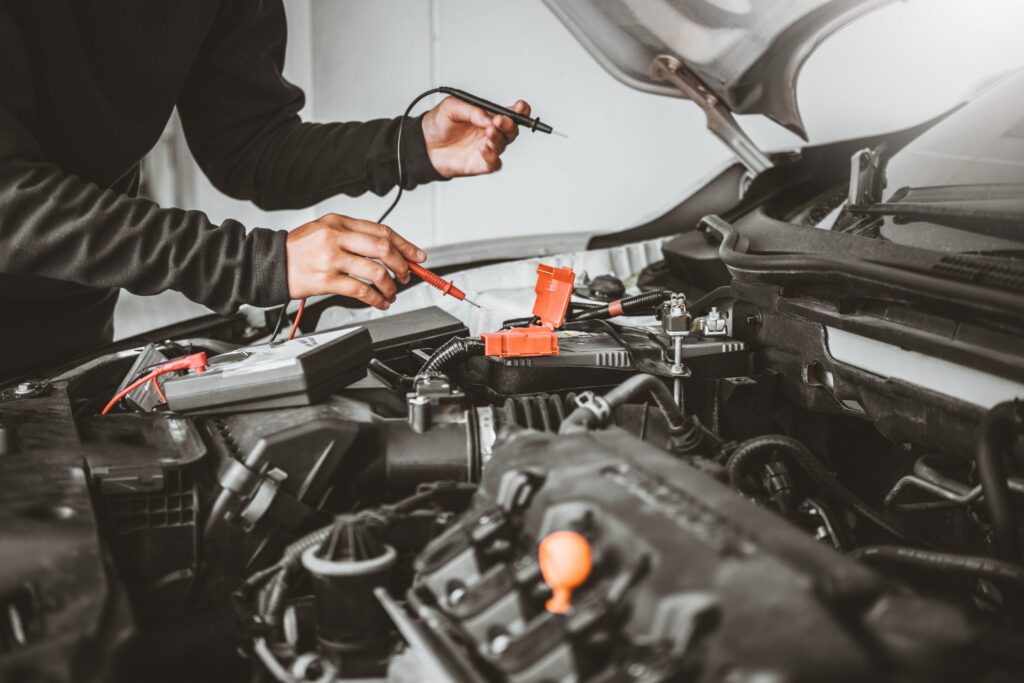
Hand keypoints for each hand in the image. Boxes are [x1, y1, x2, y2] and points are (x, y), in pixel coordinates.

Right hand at [286, 214, 425, 308]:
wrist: (269, 263)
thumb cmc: (298, 249)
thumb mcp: (325, 230)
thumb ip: (354, 236)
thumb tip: (388, 249)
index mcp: (339, 222)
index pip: (382, 231)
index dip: (405, 245)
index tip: (417, 256)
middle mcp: (336, 237)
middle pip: (383, 248)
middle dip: (402, 265)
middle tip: (406, 275)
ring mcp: (331, 259)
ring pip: (375, 271)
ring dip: (390, 285)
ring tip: (391, 292)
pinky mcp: (326, 281)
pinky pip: (361, 291)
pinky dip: (376, 299)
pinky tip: (380, 302)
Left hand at [422, 97, 530, 177]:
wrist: (423, 146)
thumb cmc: (438, 125)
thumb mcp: (452, 107)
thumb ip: (472, 110)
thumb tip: (489, 118)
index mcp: (487, 117)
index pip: (510, 113)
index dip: (520, 110)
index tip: (521, 106)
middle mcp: (490, 133)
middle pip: (512, 130)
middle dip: (509, 124)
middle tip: (499, 121)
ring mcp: (487, 149)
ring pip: (504, 145)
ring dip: (499, 138)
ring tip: (488, 132)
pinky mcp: (480, 164)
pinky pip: (494, 163)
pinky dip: (492, 156)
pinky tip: (483, 148)